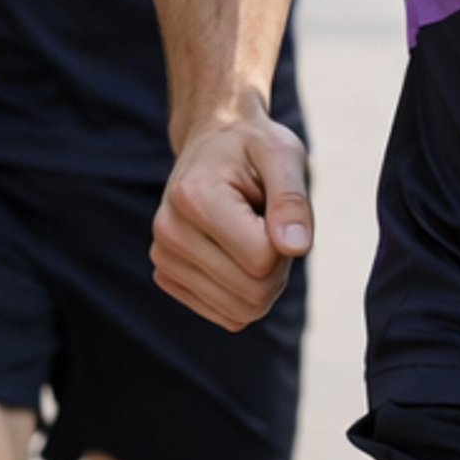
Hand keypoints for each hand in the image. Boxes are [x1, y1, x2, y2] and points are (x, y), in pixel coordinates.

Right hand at [154, 115, 311, 329]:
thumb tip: (296, 248)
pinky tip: (234, 253)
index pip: (262, 260)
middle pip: (253, 293)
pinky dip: (243, 292)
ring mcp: (163, 258)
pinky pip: (227, 316)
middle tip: (269, 225)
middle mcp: (169, 232)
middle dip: (277, 266)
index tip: (276, 209)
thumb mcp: (283, 154)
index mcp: (194, 198)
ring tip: (251, 235)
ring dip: (262, 281)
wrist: (212, 143)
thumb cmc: (252, 147)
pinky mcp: (166, 276)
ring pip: (240, 312)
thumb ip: (292, 200)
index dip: (286, 242)